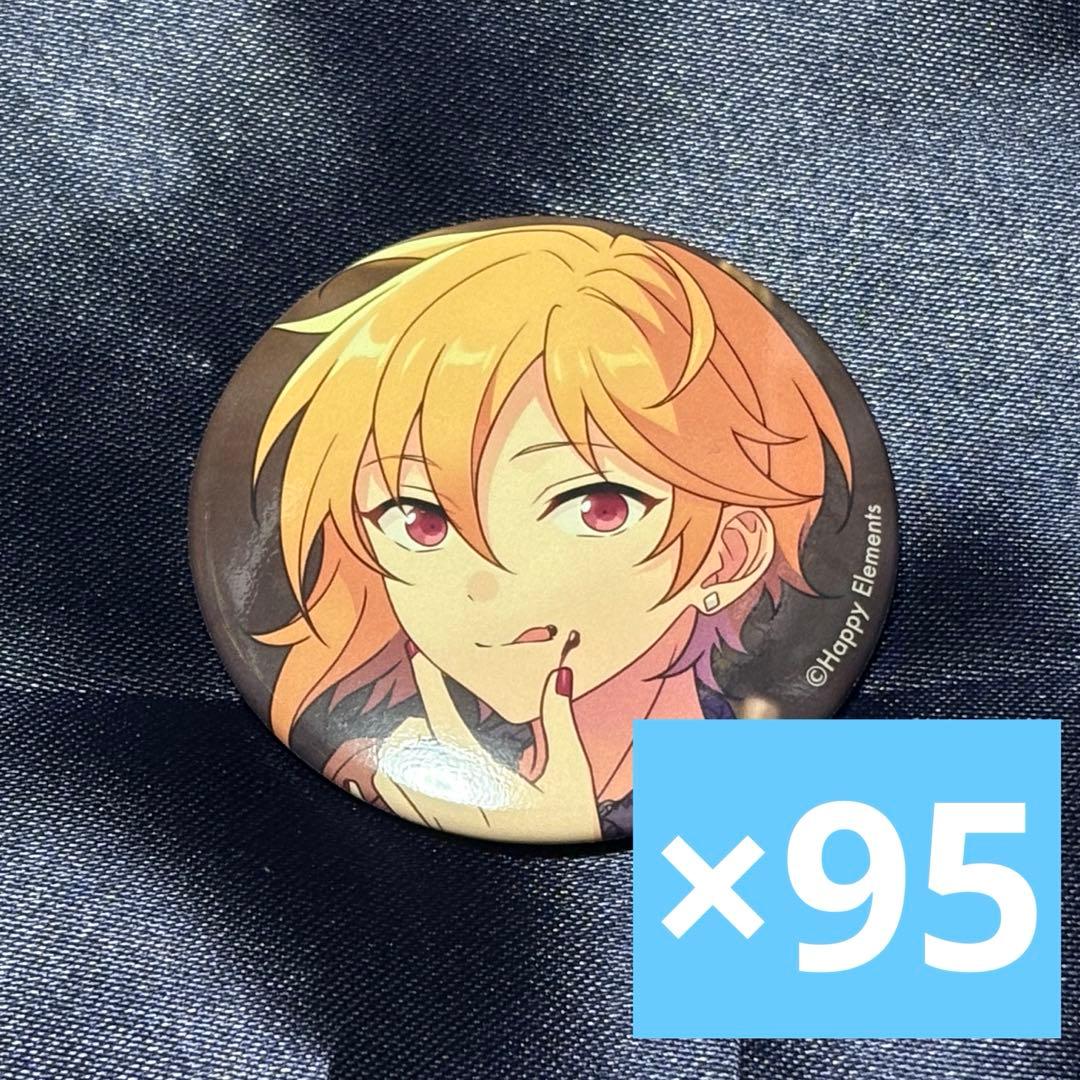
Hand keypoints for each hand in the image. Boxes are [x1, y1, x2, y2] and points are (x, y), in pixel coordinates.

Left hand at [355, 650, 600, 842]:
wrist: (566, 882)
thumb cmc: (572, 825)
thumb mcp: (572, 771)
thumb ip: (559, 720)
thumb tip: (558, 675)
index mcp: (488, 779)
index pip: (448, 718)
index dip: (431, 680)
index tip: (421, 654)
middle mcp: (455, 801)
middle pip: (407, 743)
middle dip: (417, 721)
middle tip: (435, 711)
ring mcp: (438, 823)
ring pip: (387, 775)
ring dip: (402, 751)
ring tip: (424, 742)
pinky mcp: (434, 837)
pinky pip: (389, 805)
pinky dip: (389, 783)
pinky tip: (403, 771)